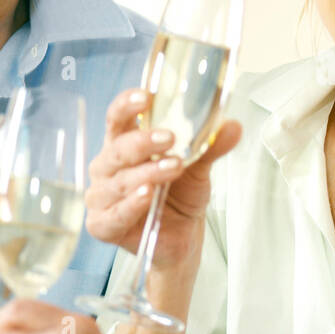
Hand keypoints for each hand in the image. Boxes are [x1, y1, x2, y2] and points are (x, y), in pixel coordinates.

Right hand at [84, 88, 240, 264]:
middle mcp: (107, 166)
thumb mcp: (199, 168)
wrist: (182, 237)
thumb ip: (210, 146)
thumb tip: (233, 127)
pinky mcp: (102, 224)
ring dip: (147, 172)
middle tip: (171, 138)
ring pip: (119, 181)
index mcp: (124, 143)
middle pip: (118, 148)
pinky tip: (147, 195)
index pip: (117, 117)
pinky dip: (131, 204)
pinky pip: (114, 214)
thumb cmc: (181, 195)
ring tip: (172, 167)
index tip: (147, 96)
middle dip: (144, 141)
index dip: (128, 105)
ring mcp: (101, 195)